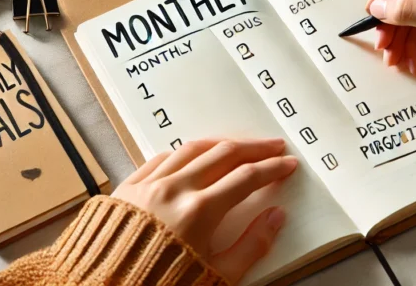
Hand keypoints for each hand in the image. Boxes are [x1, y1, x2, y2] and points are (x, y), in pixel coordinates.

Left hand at [112, 138, 297, 283]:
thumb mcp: (217, 277)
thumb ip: (252, 246)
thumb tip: (276, 217)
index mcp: (200, 212)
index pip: (247, 178)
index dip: (272, 169)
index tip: (287, 165)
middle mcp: (175, 189)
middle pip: (224, 154)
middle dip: (254, 148)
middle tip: (273, 147)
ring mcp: (149, 184)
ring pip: (192, 148)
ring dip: (221, 143)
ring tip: (239, 145)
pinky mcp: (128, 187)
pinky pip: (161, 158)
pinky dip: (184, 152)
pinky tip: (194, 154)